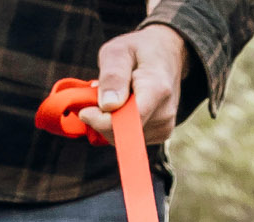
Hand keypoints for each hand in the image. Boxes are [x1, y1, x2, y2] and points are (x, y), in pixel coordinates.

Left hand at [82, 25, 187, 143]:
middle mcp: (164, 113)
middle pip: (122, 133)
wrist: (168, 54)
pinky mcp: (161, 134)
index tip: (84, 110)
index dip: (100, 121)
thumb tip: (107, 106)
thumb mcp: (119, 51)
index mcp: (156, 89)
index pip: (127, 121)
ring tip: (115, 97)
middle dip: (102, 119)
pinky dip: (119, 126)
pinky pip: (129, 139)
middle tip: (98, 95)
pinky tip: (124, 107)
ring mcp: (164, 126)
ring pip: (122, 139)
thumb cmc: (139, 50)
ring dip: (109, 122)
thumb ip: (113, 76)